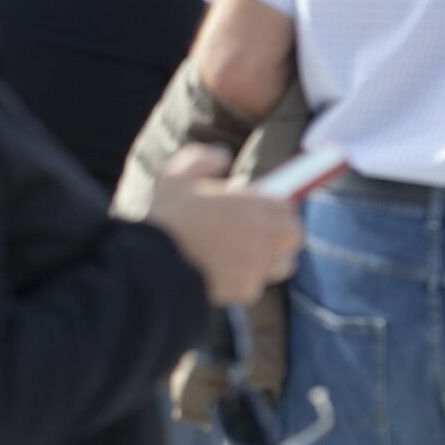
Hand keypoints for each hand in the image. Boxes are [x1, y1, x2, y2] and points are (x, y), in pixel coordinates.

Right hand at [148, 146, 301, 305]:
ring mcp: (259, 263)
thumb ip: (202, 159)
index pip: (287, 206)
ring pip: (281, 265)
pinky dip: (244, 284)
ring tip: (245, 258)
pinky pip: (255, 287)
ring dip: (269, 262)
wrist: (151, 262)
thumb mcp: (176, 175)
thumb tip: (223, 155)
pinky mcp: (246, 288)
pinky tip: (224, 276)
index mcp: (254, 204)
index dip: (278, 210)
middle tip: (262, 237)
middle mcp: (264, 233)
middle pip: (293, 236)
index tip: (267, 213)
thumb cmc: (165, 217)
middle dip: (282, 236)